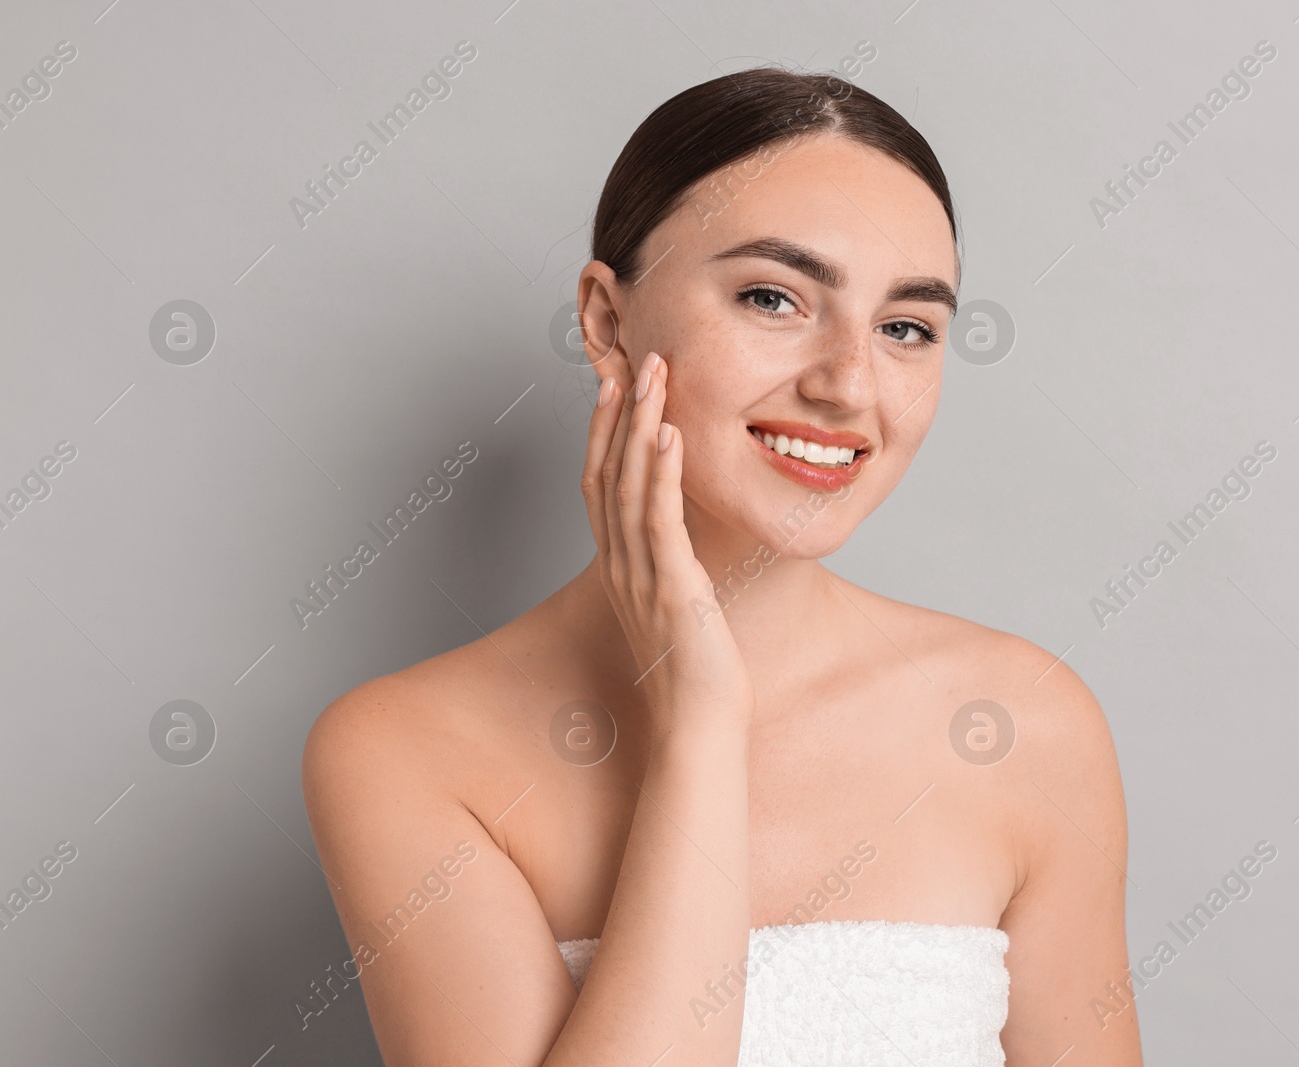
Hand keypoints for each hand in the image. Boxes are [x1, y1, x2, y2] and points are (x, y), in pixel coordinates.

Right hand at [582, 353, 755, 733]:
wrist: (697, 728)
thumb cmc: (695, 677)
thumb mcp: (678, 610)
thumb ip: (671, 572)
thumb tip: (681, 548)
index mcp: (620, 568)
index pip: (602, 485)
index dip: (604, 433)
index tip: (613, 387)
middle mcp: (621, 565)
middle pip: (608, 473)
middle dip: (618, 413)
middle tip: (630, 361)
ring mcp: (640, 575)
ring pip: (630, 486)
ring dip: (639, 426)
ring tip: (651, 377)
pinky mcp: (670, 588)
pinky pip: (660, 520)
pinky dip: (662, 473)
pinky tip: (669, 435)